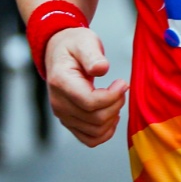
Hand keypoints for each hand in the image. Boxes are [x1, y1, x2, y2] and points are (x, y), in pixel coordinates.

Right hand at [43, 27, 128, 146]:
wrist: (59, 52)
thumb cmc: (73, 46)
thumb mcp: (84, 42)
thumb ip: (93, 55)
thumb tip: (101, 68)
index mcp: (61, 82)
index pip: (90, 102)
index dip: (112, 96)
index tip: (122, 83)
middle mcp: (58, 103)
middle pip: (95, 119)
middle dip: (115, 105)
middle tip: (121, 89)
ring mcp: (63, 115)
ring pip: (95, 132)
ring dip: (112, 119)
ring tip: (116, 100)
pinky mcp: (69, 122)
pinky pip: (90, 139)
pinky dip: (105, 133)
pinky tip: (111, 116)